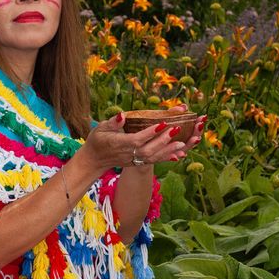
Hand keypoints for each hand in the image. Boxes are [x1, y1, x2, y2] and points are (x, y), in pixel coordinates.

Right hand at [80, 110, 206, 174]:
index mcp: (119, 144)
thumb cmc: (98, 140)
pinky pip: (154, 161)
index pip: (137, 139)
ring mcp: (134, 160)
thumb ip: (113, 122)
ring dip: (169, 150)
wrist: (94, 160)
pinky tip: (179, 154)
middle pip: (148, 149)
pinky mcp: (138, 163)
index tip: (162, 123)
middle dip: (163, 140)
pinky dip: (167, 157)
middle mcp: (128, 154)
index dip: (150, 132)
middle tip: (177, 129)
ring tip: (183, 143)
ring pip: (154, 157)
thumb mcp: (101, 128)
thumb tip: (121, 115)